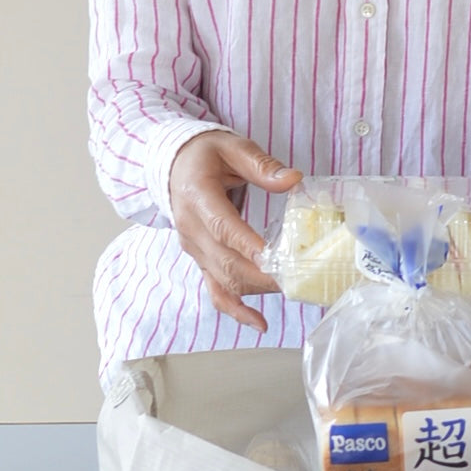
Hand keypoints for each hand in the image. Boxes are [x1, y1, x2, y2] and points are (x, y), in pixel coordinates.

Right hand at [168, 131, 301, 331]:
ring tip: (290, 290)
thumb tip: (293, 180)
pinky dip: (235, 310)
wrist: (172, 166)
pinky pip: (215, 291)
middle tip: (297, 278)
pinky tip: (259, 323)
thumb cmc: (204, 155)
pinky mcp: (200, 261)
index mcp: (198, 197)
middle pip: (227, 262)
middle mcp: (191, 229)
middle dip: (262, 275)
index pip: (223, 228)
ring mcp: (194, 249)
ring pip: (224, 280)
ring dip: (256, 290)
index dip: (248, 247)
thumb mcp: (232, 147)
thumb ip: (261, 165)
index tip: (273, 260)